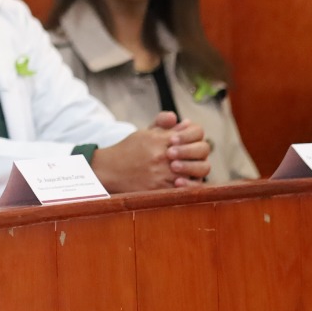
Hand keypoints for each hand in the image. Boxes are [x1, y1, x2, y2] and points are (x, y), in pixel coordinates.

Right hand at [90, 112, 210, 192]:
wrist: (110, 170)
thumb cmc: (128, 150)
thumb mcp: (145, 133)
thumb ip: (164, 125)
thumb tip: (185, 122)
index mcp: (161, 137)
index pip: (195, 131)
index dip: (194, 135)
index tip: (183, 140)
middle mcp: (165, 153)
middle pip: (201, 150)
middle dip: (197, 152)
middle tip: (186, 155)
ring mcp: (165, 172)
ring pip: (200, 169)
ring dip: (195, 167)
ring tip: (183, 169)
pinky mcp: (163, 188)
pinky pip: (189, 187)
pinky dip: (190, 184)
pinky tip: (182, 181)